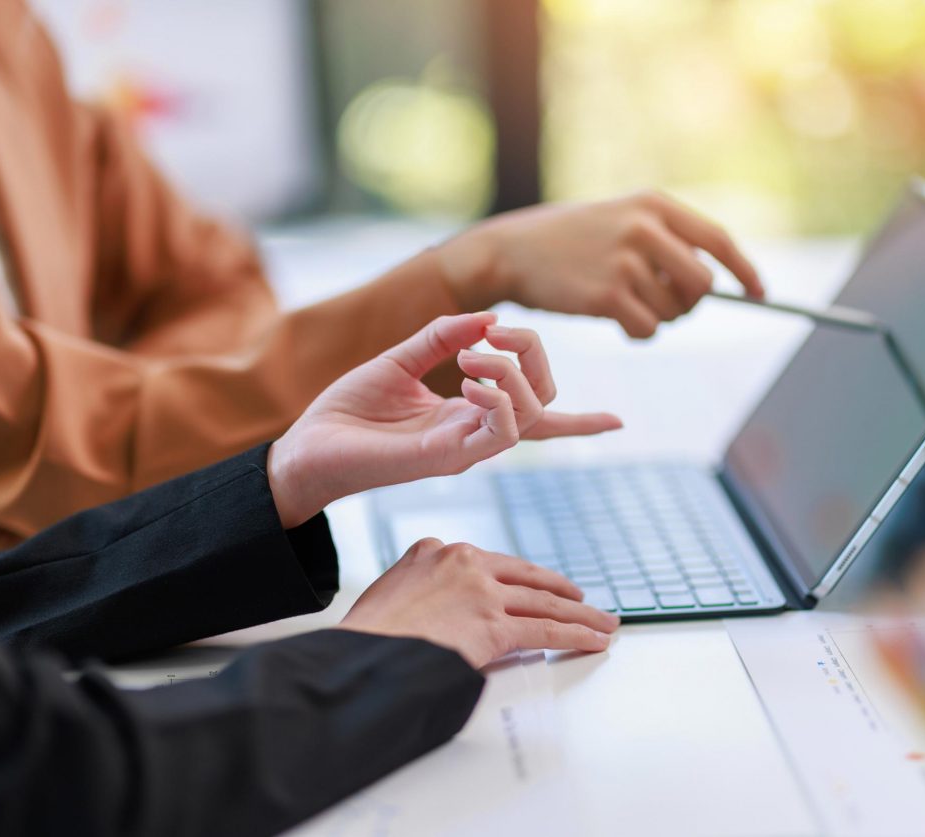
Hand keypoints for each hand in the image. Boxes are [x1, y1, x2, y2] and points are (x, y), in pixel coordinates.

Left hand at [267, 312, 620, 527]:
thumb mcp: (399, 359)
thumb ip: (442, 337)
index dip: (583, 423)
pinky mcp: (448, 457)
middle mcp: (475, 433)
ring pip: (531, 412)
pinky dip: (499, 398)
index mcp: (468, 412)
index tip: (618, 421)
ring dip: (511, 371)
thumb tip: (488, 318)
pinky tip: (469, 382)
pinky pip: (501, 431)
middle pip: (543, 397)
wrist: (307, 447)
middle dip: (532, 352)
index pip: (538, 420)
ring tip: (469, 358)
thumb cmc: (348, 410)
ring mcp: (466, 447)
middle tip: (489, 334)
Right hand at [339, 538, 618, 667]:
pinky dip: (576, 635)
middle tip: (581, 598)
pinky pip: (546, 630)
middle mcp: (462, 562)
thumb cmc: (368, 637)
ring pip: (543, 602)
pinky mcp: (494, 624)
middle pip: (525, 576)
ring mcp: (481, 591)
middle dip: (560, 590)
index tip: (534, 583)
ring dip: (579, 614)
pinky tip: (594, 639)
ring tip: (602, 622)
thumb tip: (443, 614)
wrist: (362, 656)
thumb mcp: (390, 593)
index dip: (518, 576)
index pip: (489, 562)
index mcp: (432, 550)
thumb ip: (421, 589)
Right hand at [437, 191, 762, 337]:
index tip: (759, 293)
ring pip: (673, 313)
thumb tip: (711, 282)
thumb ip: (664, 240)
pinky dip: (638, 333)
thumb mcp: (620, 219)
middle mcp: (643, 228)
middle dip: (689, 305)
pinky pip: (647, 330)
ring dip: (657, 319)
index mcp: (653, 204)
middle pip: (702, 285)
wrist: (510, 251)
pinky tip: (615, 320)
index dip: (744, 270)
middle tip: (665, 306)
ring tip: (624, 304)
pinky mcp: (605, 296)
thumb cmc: (569, 241)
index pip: (718, 240)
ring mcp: (624, 262)